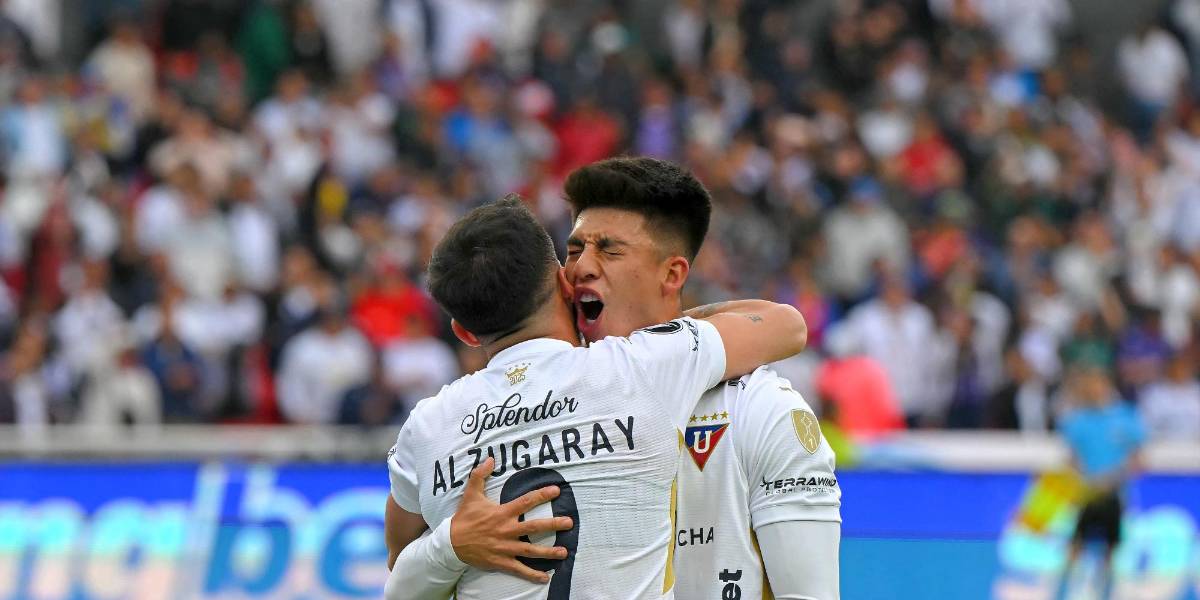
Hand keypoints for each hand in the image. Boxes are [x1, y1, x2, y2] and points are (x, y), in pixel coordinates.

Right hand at [449, 457, 572, 582]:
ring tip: (564, 552)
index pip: (526, 502)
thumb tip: (489, 458)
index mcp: (502, 513)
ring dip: (549, 552)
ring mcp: (506, 548)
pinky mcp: (501, 561)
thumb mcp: (471, 495)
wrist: (451, 543)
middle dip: (553, 525)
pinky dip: (532, 574)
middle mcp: (507, 530)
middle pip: (534, 527)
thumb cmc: (464, 518)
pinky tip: (546, 577)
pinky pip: (519, 569)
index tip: (556, 491)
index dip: (542, 495)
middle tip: (569, 522)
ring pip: (531, 550)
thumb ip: (479, 475)